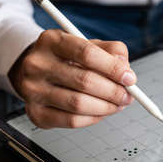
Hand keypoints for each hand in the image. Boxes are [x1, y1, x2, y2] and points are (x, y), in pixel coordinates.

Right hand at [9, 29, 135, 128]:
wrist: (37, 74)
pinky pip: (71, 121)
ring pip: (79, 104)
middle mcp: (37, 64)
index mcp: (51, 40)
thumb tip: (125, 69)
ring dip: (106, 107)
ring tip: (118, 104)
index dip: (113, 68)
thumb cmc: (69, 59)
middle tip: (128, 96)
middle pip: (84, 81)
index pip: (87, 53)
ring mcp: (32, 90)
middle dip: (113, 91)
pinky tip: (101, 112)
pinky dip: (93, 118)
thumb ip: (111, 51)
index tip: (130, 79)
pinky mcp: (35, 113)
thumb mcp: (89, 45)